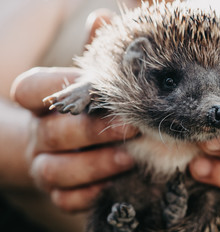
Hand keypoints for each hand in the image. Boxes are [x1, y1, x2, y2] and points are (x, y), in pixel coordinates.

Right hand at [11, 67, 137, 211]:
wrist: (81, 149)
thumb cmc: (93, 115)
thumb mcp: (94, 97)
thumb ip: (104, 88)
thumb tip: (131, 78)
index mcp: (42, 106)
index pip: (29, 91)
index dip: (57, 86)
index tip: (96, 85)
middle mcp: (39, 136)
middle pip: (52, 133)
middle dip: (94, 130)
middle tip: (131, 127)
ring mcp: (44, 167)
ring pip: (55, 170)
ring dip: (96, 164)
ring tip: (130, 158)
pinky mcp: (57, 193)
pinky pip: (66, 199)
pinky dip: (92, 193)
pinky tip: (117, 183)